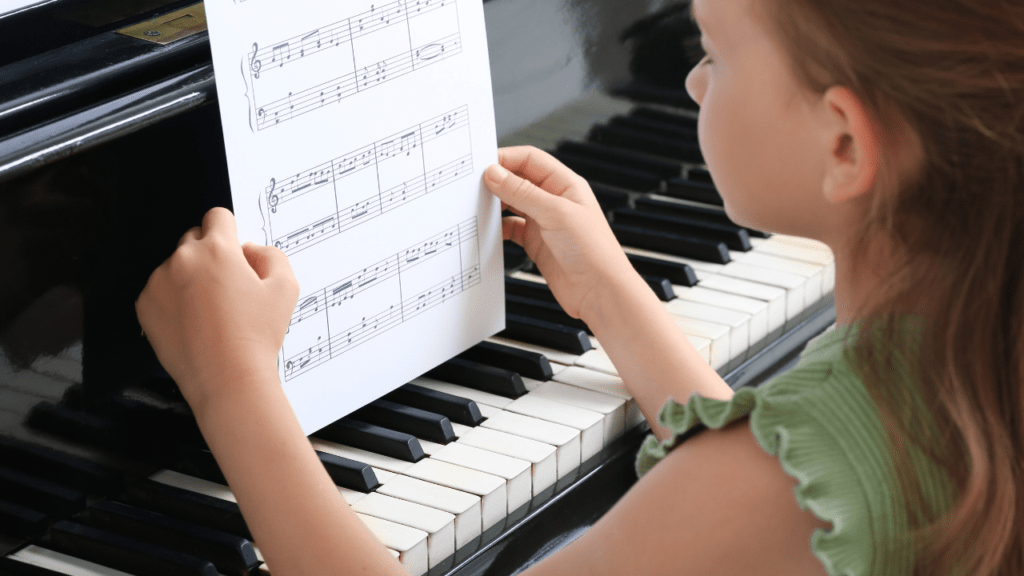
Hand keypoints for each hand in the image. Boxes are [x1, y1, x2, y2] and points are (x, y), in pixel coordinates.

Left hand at [136, 207, 299, 412]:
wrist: (227, 379)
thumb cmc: (257, 336)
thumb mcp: (286, 287)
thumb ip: (271, 255)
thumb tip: (249, 250)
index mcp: (217, 249)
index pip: (218, 216)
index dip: (231, 232)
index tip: (234, 253)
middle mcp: (183, 259)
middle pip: (194, 239)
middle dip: (211, 255)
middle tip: (228, 287)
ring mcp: (159, 282)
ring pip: (176, 266)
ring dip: (190, 278)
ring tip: (211, 312)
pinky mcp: (145, 305)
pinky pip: (160, 290)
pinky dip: (173, 300)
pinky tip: (194, 322)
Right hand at [485, 146, 636, 319]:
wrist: (599, 292)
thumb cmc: (594, 251)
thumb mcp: (556, 213)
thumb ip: (523, 192)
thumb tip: (495, 173)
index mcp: (565, 184)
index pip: (530, 159)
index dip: (506, 158)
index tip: (482, 165)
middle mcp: (554, 200)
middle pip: (518, 180)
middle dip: (497, 181)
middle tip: (474, 186)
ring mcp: (544, 222)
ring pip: (512, 204)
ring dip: (495, 204)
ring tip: (477, 206)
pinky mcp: (536, 243)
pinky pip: (511, 228)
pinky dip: (498, 227)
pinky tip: (489, 229)